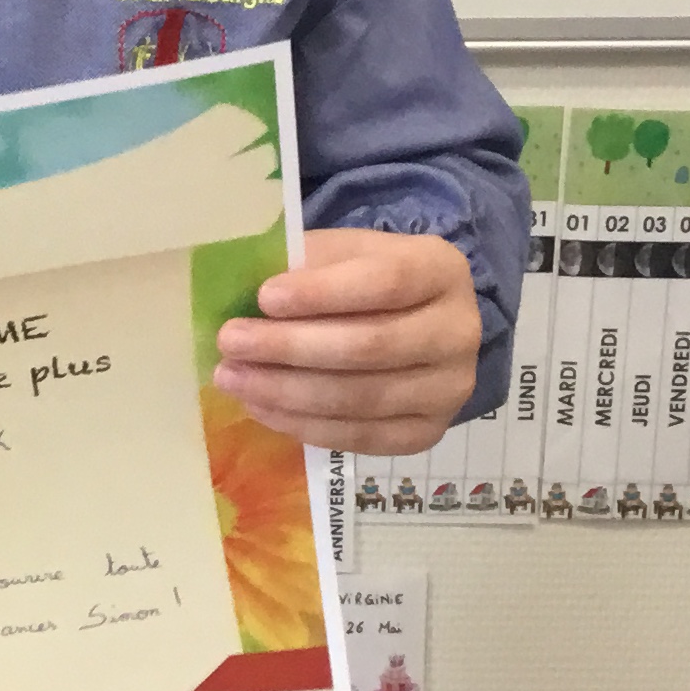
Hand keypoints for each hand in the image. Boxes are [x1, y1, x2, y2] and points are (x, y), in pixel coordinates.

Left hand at [211, 227, 479, 455]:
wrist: (410, 323)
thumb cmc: (361, 278)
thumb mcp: (338, 253)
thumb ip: (302, 266)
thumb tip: (243, 295)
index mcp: (441, 270)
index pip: (386, 282)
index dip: (322, 293)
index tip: (264, 297)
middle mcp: (459, 331)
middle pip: (371, 347)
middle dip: (290, 347)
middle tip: (230, 342)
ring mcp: (450, 389)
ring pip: (362, 399)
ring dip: (287, 392)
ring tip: (233, 378)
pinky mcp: (429, 433)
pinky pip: (362, 437)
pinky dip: (305, 425)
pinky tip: (261, 407)